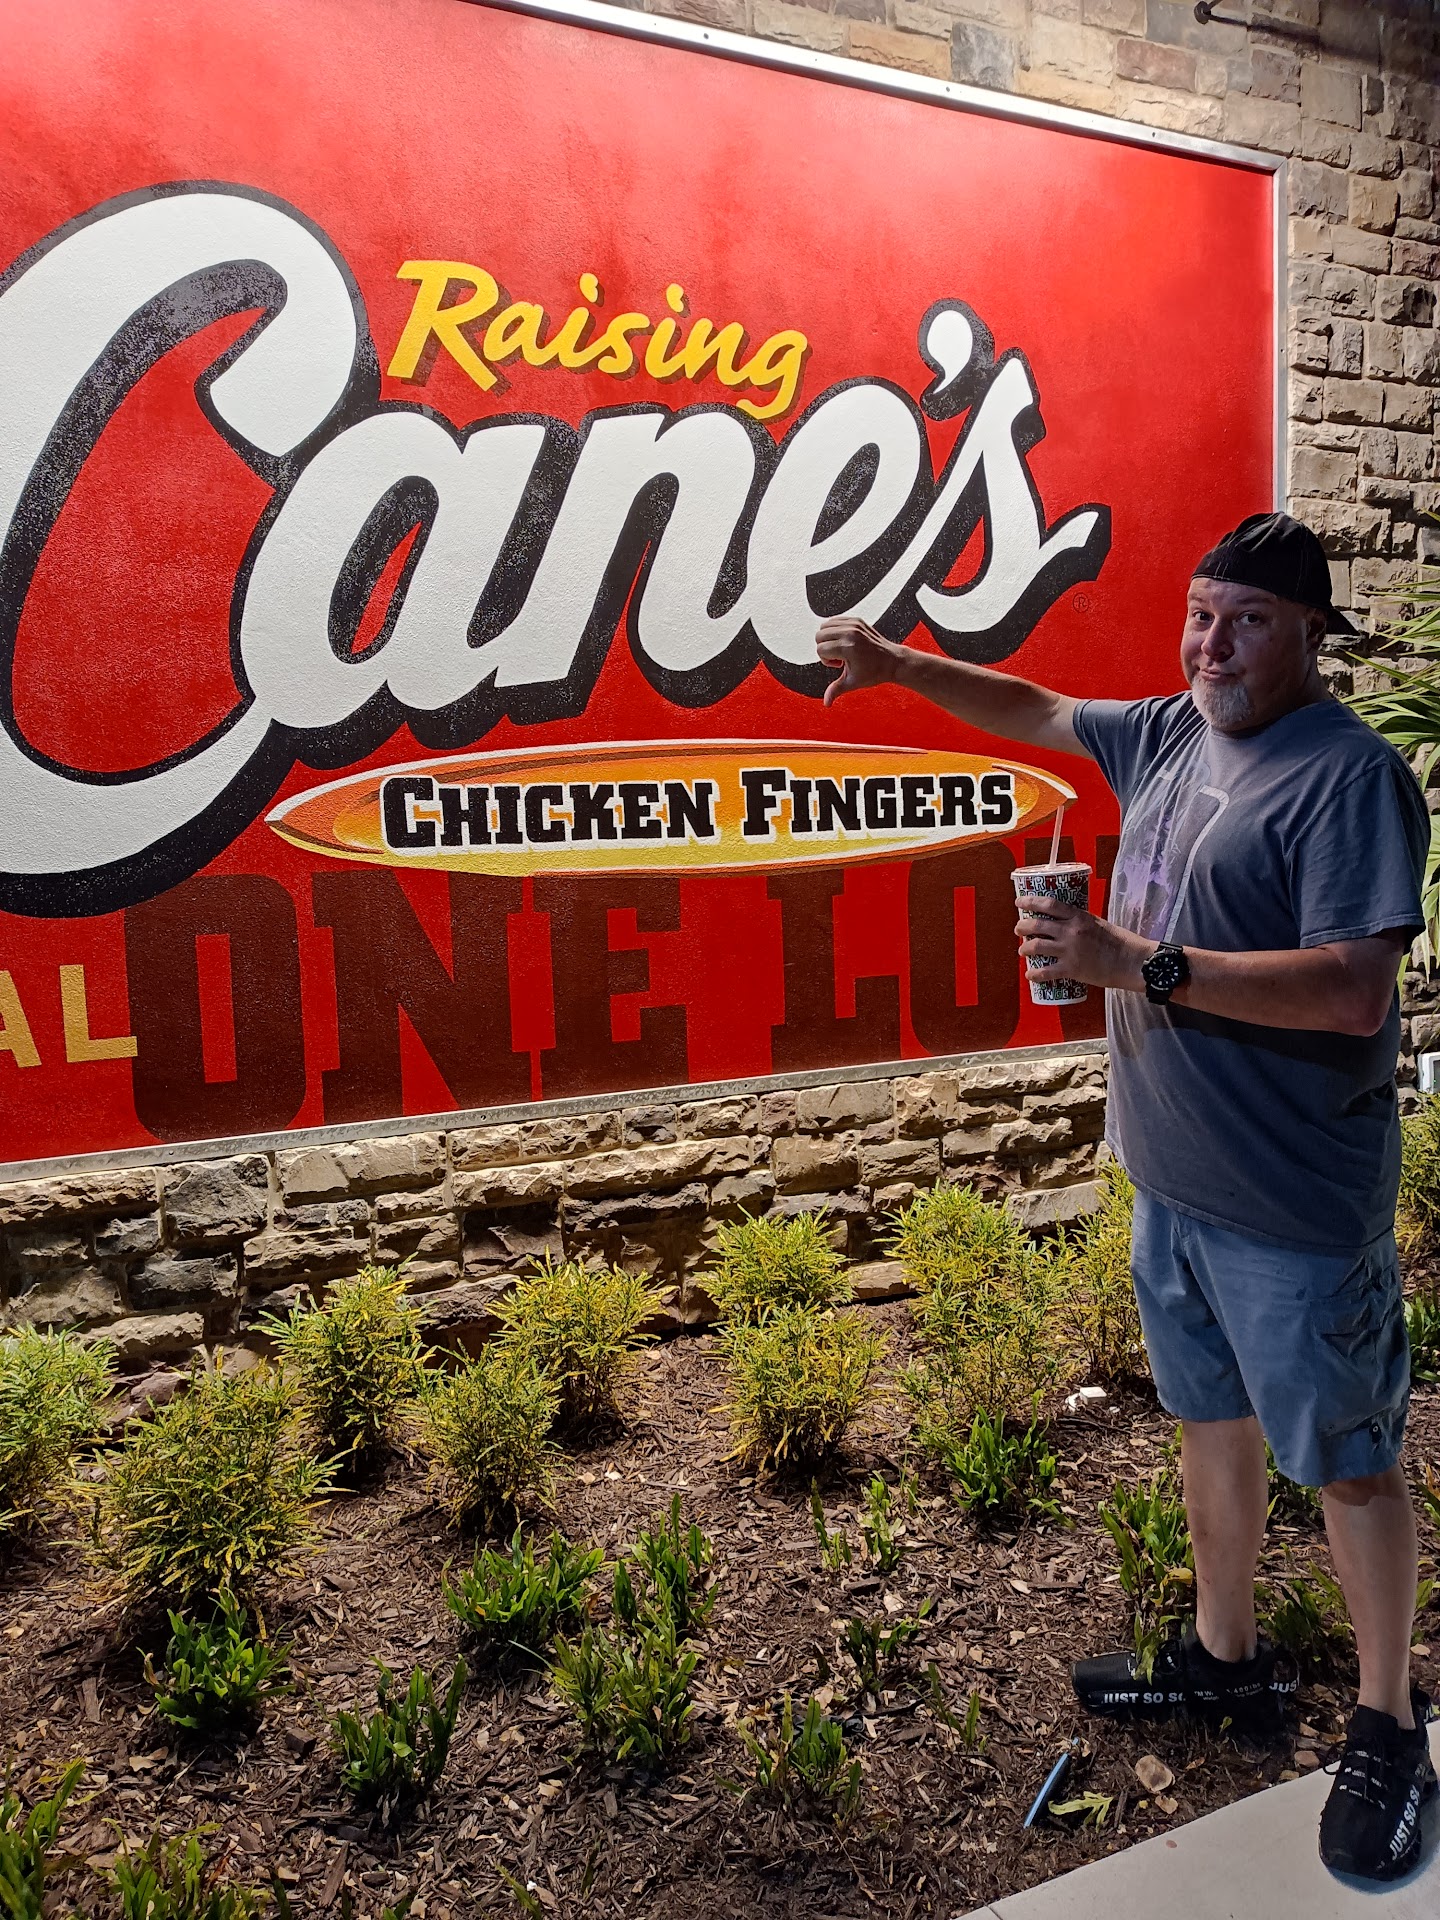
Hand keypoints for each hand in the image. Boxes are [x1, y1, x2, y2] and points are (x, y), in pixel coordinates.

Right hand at [815, 616, 903, 707]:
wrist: (892, 661)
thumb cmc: (875, 672)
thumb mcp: (852, 683)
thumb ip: (835, 690)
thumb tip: (826, 703)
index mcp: (847, 647)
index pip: (820, 649)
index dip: (826, 660)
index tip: (840, 664)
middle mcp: (850, 633)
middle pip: (819, 635)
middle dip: (824, 647)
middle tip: (839, 656)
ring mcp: (854, 625)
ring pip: (825, 626)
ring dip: (829, 638)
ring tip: (842, 648)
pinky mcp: (857, 620)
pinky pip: (835, 620)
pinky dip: (835, 630)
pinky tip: (845, 641)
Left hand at [1015, 892, 1153, 991]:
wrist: (1131, 961)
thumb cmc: (1118, 941)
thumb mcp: (1097, 923)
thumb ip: (1079, 922)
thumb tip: (1063, 923)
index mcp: (1078, 917)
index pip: (1049, 904)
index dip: (1030, 901)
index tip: (1019, 901)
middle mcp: (1070, 931)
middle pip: (1037, 925)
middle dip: (1022, 927)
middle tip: (1019, 929)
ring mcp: (1069, 950)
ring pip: (1036, 947)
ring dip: (1024, 949)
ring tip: (1022, 950)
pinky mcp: (1071, 969)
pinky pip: (1045, 972)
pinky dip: (1034, 974)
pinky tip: (1030, 975)